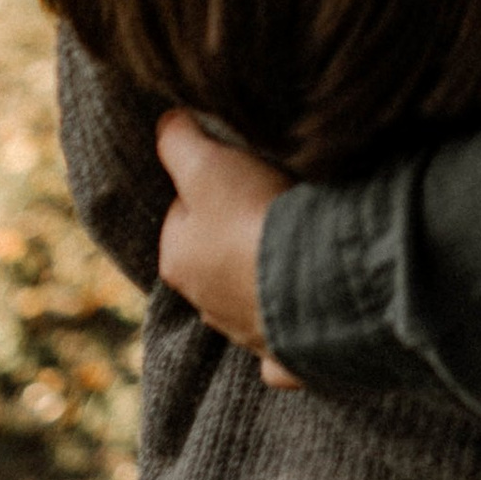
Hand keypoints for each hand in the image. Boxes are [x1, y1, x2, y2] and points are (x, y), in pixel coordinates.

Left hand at [156, 111, 299, 381]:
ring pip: (250, 302)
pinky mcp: (290, 357)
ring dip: (269, 280)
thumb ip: (177, 140)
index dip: (211, 186)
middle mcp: (205, 305)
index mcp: (178, 259)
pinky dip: (289, 346)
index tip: (243, 172)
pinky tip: (305, 327)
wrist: (317, 279)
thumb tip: (164, 122)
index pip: (184, 213)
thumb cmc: (255, 216)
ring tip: (305, 247)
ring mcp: (249, 334)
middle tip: (277, 204)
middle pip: (216, 259)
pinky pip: (284, 356)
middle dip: (239, 237)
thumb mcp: (207, 161)